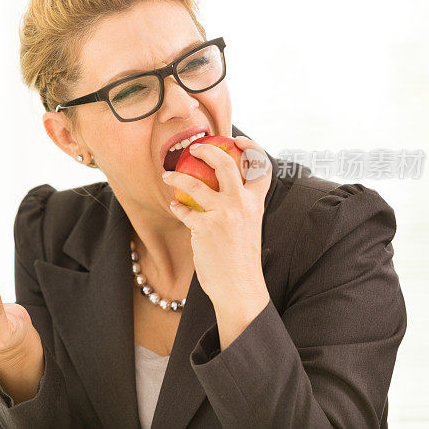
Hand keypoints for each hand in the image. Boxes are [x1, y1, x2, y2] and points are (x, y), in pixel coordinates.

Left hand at [161, 135, 271, 305]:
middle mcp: (242, 205)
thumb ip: (240, 207)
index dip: (252, 148)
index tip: (237, 140)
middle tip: (194, 148)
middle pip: (226, 164)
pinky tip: (174, 207)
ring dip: (177, 177)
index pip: (261, 167)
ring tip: (167, 175)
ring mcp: (224, 215)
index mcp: (256, 203)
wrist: (239, 288)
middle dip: (208, 150)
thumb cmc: (241, 259)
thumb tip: (220, 190)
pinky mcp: (205, 227)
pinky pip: (184, 210)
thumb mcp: (249, 227)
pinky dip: (177, 207)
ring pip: (195, 184)